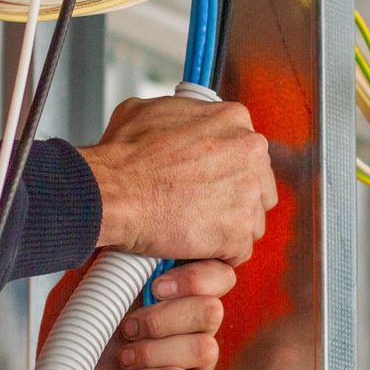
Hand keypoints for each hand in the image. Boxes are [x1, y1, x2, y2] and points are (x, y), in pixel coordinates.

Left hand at [58, 259, 233, 369]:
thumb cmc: (72, 348)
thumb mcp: (78, 295)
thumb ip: (104, 262)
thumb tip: (121, 226)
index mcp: (170, 296)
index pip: (215, 273)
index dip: (194, 277)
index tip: (155, 286)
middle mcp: (187, 327)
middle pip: (213, 309)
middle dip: (166, 319)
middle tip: (127, 327)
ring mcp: (191, 365)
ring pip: (206, 347)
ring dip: (159, 351)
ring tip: (125, 359)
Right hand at [79, 98, 277, 264]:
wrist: (110, 192)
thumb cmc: (123, 156)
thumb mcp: (148, 110)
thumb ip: (180, 116)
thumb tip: (179, 122)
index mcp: (233, 119)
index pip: (248, 150)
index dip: (228, 170)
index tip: (212, 181)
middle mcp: (249, 152)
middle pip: (258, 185)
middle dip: (233, 200)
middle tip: (201, 209)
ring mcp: (247, 194)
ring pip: (250, 221)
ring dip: (225, 230)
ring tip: (191, 231)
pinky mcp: (237, 233)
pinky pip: (236, 253)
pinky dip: (213, 258)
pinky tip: (189, 252)